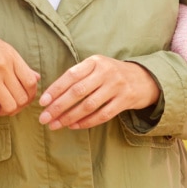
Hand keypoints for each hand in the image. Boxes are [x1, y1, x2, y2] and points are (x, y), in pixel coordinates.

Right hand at [0, 22, 39, 115]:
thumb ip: (17, 63)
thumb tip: (37, 78)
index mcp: (10, 55)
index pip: (31, 83)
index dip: (30, 96)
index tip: (24, 99)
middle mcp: (2, 66)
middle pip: (22, 97)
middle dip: (18, 106)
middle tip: (10, 106)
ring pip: (9, 106)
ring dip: (5, 110)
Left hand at [38, 55, 160, 130]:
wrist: (144, 79)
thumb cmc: (111, 74)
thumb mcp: (96, 67)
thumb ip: (78, 76)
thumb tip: (51, 96)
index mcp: (95, 61)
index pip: (71, 75)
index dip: (55, 89)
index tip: (42, 102)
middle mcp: (106, 72)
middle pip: (78, 92)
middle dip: (58, 107)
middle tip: (44, 118)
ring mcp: (117, 87)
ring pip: (89, 105)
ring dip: (69, 117)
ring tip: (55, 125)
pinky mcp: (125, 101)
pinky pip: (102, 115)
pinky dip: (86, 122)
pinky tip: (73, 126)